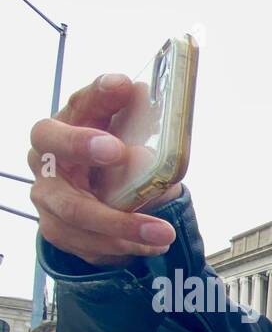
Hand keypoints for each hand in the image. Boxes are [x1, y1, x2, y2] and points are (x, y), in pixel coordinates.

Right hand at [28, 73, 182, 265]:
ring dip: (122, 225)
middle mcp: (47, 159)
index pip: (78, 103)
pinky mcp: (58, 231)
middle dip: (82, 145)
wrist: (92, 206)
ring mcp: (48, 197)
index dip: (98, 94)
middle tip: (118, 150)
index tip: (123, 85)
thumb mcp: (125, 143)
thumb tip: (158, 115)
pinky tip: (152, 246)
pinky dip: (125, 246)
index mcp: (69, 127)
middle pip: (54, 147)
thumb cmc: (110, 166)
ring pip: (75, 212)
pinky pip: (88, 244)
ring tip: (163, 234)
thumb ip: (138, 128)